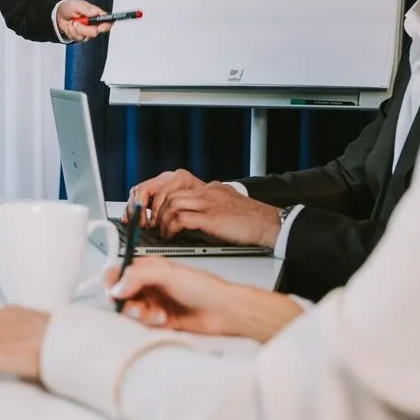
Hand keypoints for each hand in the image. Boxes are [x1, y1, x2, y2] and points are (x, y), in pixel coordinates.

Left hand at [55, 0, 109, 42]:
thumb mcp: (76, 4)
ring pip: (85, 36)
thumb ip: (86, 9)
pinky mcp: (81, 37)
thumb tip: (95, 12)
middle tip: (76, 22)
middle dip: (84, 28)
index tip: (99, 26)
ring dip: (75, 29)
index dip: (106, 25)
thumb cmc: (69, 8)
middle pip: (95, 32)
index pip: (107, 22)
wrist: (58, 16)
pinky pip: (78, 38)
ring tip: (72, 22)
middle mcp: (94, 25)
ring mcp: (87, 32)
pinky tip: (70, 26)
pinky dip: (71, 32)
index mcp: (96, 15)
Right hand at [107, 258, 303, 342]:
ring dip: (140, 313)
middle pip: (121, 294)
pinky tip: (162, 320)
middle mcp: (148, 285)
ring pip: (130, 311)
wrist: (224, 311)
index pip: (119, 271)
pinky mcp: (158, 321)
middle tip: (136, 306)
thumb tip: (117, 287)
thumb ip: (139, 276)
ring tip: (155, 313)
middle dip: (126, 301)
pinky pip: (141, 325)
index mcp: (148, 268)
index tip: (116, 291)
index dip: (113, 281)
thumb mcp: (169, 273)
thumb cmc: (204, 287)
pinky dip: (149, 323)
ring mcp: (153, 303)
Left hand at [126, 170, 281, 248]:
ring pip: (171, 203)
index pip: (172, 183)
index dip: (156, 197)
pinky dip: (171, 228)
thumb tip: (189, 213)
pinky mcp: (211, 218)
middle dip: (153, 207)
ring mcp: (208, 202)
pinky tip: (171, 236)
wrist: (270, 224)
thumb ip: (208, 202)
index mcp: (207, 187)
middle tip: (149, 222)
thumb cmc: (250, 219)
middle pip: (167, 190)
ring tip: (160, 231)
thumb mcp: (226, 204)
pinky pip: (181, 219)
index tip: (149, 210)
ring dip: (161, 219)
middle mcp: (205, 191)